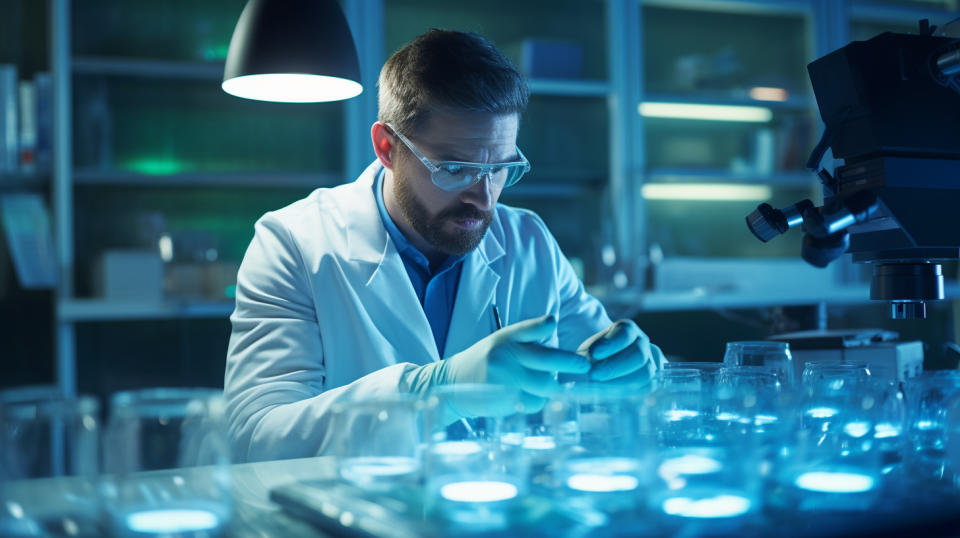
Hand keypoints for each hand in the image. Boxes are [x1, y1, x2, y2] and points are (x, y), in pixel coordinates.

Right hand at [403, 314, 590, 414]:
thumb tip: (557, 334)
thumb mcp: (502, 341)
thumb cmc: (486, 360)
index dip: (544, 325)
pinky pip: (535, 402)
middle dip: (571, 363)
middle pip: (547, 360)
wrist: (453, 383)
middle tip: (584, 366)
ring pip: (546, 385)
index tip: (554, 323)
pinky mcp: (505, 399)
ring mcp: (505, 379)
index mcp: (506, 338)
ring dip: (553, 385)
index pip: (529, 328)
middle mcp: (505, 356)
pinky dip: (539, 400)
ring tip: (549, 383)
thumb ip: (528, 337)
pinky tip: (529, 395)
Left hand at [577, 320, 663, 387]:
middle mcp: (642, 343)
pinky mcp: (652, 379)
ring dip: (621, 381)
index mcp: (626, 329)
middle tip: (594, 375)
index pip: (626, 332)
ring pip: (645, 372)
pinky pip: (646, 387)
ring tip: (600, 386)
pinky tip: (611, 392)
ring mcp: (651, 361)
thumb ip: (584, 359)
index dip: (611, 343)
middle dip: (615, 366)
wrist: (599, 368)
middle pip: (638, 354)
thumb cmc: (591, 359)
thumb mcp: (584, 354)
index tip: (594, 353)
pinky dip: (629, 391)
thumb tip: (583, 369)